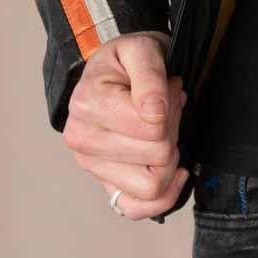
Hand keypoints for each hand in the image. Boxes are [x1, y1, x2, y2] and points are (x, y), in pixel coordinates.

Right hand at [62, 30, 189, 219]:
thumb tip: (154, 113)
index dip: (172, 107)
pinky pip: (136, 208)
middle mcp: (83, 140)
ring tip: (162, 128)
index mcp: (88, 105)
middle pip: (157, 156)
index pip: (154, 128)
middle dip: (173, 128)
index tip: (169, 87)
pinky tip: (174, 171)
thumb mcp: (141, 48)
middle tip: (167, 104)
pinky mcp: (104, 182)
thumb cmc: (126, 60)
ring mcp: (92, 165)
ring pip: (152, 185)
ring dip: (170, 156)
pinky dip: (162, 196)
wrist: (112, 70)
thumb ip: (150, 75)